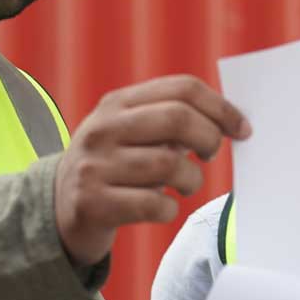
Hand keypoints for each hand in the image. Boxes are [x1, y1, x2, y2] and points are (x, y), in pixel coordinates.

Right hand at [54, 75, 249, 266]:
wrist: (57, 210)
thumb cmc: (112, 168)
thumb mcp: (131, 133)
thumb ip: (171, 122)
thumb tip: (229, 122)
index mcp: (117, 104)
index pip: (181, 88)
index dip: (221, 107)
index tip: (242, 129)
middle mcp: (103, 129)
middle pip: (178, 119)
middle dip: (209, 138)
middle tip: (211, 155)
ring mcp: (94, 166)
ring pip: (170, 165)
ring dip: (191, 180)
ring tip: (185, 185)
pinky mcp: (93, 204)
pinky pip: (154, 205)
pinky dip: (169, 209)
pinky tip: (162, 207)